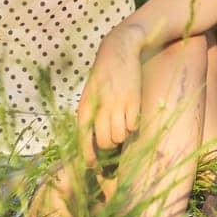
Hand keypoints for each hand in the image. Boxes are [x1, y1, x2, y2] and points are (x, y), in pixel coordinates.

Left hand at [77, 24, 144, 163]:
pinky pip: (133, 125)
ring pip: (120, 136)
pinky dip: (132, 125)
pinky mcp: (133, 100)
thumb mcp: (90, 93)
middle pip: (104, 143)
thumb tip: (91, 141)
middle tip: (112, 138)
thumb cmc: (103, 75)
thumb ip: (90, 114)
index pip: (83, 139)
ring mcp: (117, 104)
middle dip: (109, 146)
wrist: (119, 49)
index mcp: (85, 106)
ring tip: (121, 123)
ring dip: (121, 135)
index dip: (88, 156)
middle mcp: (100, 107)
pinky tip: (130, 115)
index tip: (93, 166)